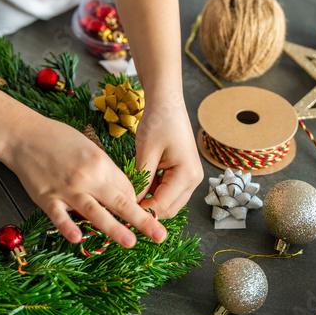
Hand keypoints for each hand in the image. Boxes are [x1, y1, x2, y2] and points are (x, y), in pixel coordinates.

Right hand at [3, 109, 167, 248]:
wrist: (24, 135)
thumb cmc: (57, 138)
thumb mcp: (88, 146)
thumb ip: (103, 169)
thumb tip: (118, 190)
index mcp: (100, 162)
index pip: (125, 188)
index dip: (135, 203)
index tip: (141, 215)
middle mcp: (87, 177)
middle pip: (120, 202)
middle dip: (141, 220)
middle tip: (160, 235)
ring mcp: (67, 189)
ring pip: (95, 213)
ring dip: (114, 229)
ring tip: (131, 242)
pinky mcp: (47, 198)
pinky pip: (60, 217)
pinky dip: (69, 227)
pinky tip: (78, 239)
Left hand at [133, 100, 203, 217]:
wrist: (167, 102)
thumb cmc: (158, 121)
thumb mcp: (146, 152)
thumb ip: (141, 180)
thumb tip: (131, 205)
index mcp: (187, 175)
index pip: (162, 206)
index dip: (142, 212)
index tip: (121, 212)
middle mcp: (193, 180)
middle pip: (168, 209)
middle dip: (147, 210)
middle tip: (123, 206)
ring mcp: (190, 177)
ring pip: (168, 202)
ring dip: (150, 200)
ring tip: (129, 194)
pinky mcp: (183, 173)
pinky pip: (167, 190)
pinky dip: (153, 191)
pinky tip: (138, 183)